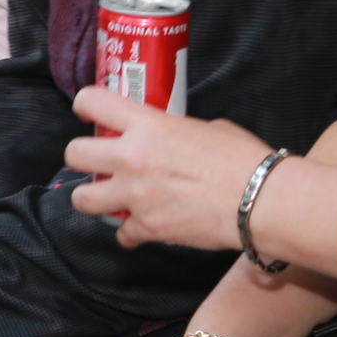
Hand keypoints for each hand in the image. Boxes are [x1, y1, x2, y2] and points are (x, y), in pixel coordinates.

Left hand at [64, 88, 275, 251]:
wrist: (262, 201)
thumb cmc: (244, 159)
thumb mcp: (207, 127)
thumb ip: (176, 132)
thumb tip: (172, 139)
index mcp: (148, 125)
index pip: (93, 101)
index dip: (86, 105)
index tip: (89, 112)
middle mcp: (132, 157)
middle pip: (74, 153)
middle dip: (83, 157)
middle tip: (101, 161)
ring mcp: (135, 195)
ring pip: (82, 198)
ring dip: (94, 198)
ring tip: (110, 198)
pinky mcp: (147, 228)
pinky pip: (122, 234)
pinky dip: (132, 233)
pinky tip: (145, 228)